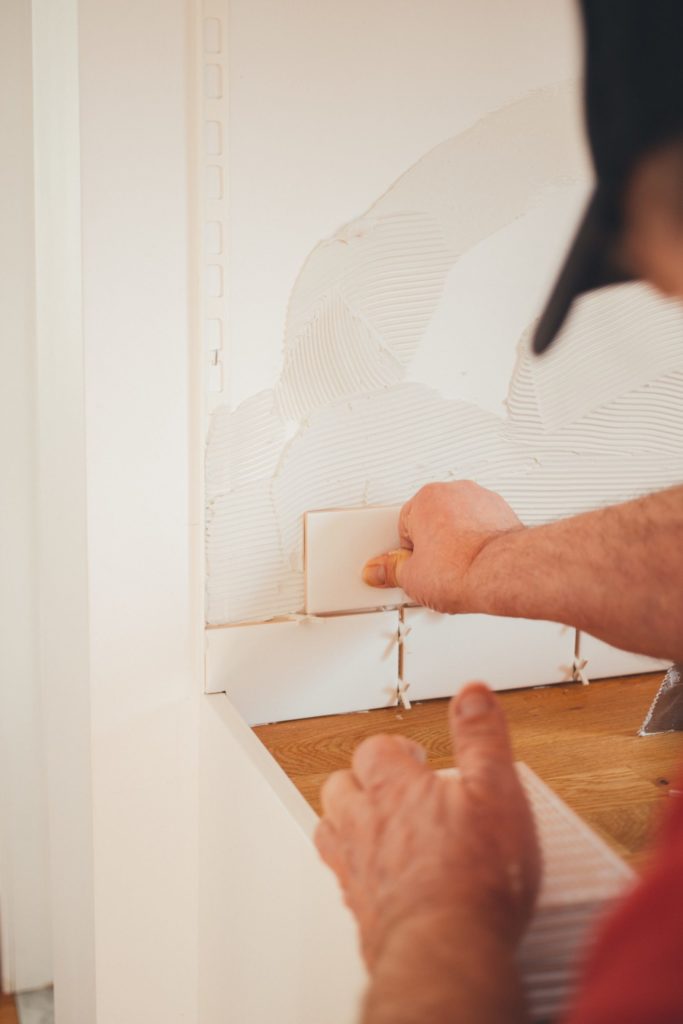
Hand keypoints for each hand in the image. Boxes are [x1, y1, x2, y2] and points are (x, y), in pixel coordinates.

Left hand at [314, 684, 539, 972]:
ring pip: (330, 830)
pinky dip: (352, 870)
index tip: (413, 754)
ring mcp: (357, 868)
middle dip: (360, 780)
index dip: (393, 748)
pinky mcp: (361, 911)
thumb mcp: (496, 790)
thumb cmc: (475, 876)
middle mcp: (365, 824)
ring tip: (368, 822)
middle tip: (386, 785)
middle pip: (340, 787)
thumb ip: (482, 738)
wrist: (448, 950)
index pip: (375, 750)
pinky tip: (374, 879)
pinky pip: (342, 880)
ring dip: (345, 821)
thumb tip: (472, 694)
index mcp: (395, 788)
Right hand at [362, 481, 522, 612]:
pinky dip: (480, 540)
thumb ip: (390, 570)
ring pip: (459, 520)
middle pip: (432, 519)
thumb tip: (379, 570)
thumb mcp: (411, 578)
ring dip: (457, 540)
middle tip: (434, 570)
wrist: (502, 573)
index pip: (404, 526)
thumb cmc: (462, 569)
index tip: (413, 568)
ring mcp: (481, 499)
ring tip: (458, 568)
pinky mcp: (503, 511)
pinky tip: (477, 562)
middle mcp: (454, 491)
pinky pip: (483, 524)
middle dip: (432, 544)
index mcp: (425, 498)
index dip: (408, 553)